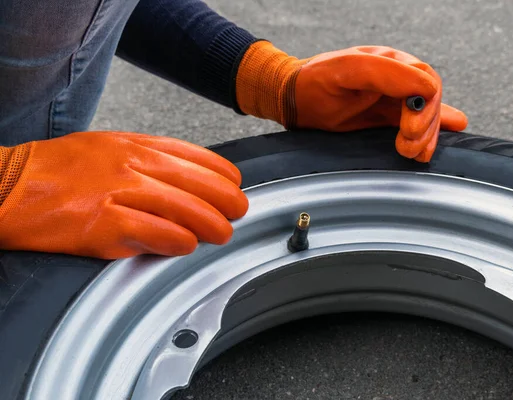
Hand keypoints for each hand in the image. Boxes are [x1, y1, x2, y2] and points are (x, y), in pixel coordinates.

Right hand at [0, 131, 247, 258]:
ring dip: (212, 225)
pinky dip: (179, 242)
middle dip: (227, 201)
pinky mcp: (104, 224)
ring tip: (221, 233)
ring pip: (185, 209)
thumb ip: (145, 160)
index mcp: (133, 145)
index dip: (223, 174)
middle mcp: (131, 164)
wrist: (5, 185)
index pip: (195, 156)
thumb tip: (182, 178)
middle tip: (238, 213)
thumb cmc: (54, 170)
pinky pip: (157, 234)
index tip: (234, 185)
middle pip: (198, 183)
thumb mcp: (105, 148)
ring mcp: (119, 193)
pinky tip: (187, 245)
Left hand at [236, 42, 467, 161]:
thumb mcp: (346, 71)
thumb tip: (426, 88)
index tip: (409, 129)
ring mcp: (393, 98)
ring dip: (426, 137)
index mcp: (389, 62)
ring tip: (411, 154)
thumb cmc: (315, 81)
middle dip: (425, 127)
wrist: (295, 99)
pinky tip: (443, 138)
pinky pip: (416, 123)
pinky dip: (431, 133)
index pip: (425, 81)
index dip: (424, 107)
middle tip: (407, 147)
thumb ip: (386, 74)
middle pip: (430, 101)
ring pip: (426, 116)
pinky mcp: (387, 117)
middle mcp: (396, 78)